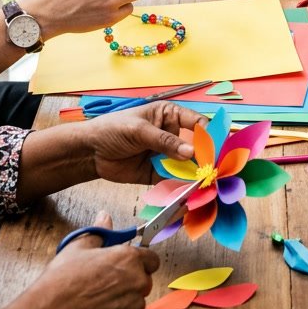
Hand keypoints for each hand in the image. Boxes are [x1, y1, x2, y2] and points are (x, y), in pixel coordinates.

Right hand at [38, 212, 159, 308]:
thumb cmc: (63, 279)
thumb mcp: (79, 246)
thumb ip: (100, 231)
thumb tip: (105, 217)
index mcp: (129, 258)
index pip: (152, 259)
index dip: (140, 261)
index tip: (127, 264)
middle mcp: (137, 281)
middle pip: (144, 280)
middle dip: (130, 280)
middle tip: (107, 281)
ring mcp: (132, 307)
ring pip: (135, 301)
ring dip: (124, 299)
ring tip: (98, 299)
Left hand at [85, 103, 204, 183]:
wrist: (89, 152)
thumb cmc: (113, 130)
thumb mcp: (139, 130)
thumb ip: (164, 141)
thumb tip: (191, 152)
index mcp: (170, 116)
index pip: (197, 122)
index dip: (209, 133)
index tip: (218, 147)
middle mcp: (172, 136)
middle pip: (196, 147)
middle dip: (205, 158)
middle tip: (214, 170)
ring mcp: (166, 156)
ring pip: (187, 166)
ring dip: (194, 175)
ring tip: (204, 184)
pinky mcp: (157, 174)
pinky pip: (173, 180)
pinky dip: (180, 187)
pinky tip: (187, 193)